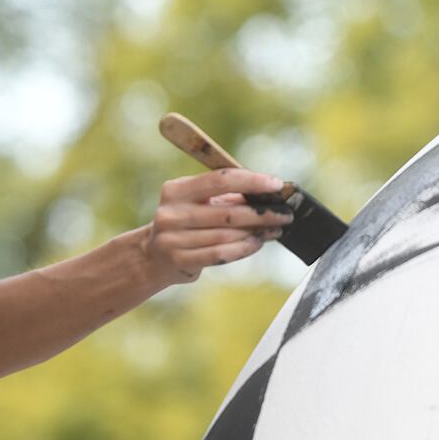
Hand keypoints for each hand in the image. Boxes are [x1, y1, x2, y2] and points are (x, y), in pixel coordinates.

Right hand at [141, 168, 294, 284]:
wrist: (153, 255)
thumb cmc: (186, 223)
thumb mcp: (198, 203)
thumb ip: (227, 196)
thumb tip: (270, 193)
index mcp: (176, 189)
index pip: (220, 180)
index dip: (251, 181)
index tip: (276, 185)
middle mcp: (171, 212)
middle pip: (227, 211)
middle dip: (262, 213)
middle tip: (285, 214)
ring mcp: (172, 238)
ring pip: (226, 235)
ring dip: (257, 232)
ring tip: (275, 230)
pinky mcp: (179, 259)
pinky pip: (220, 253)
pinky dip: (243, 249)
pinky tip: (257, 243)